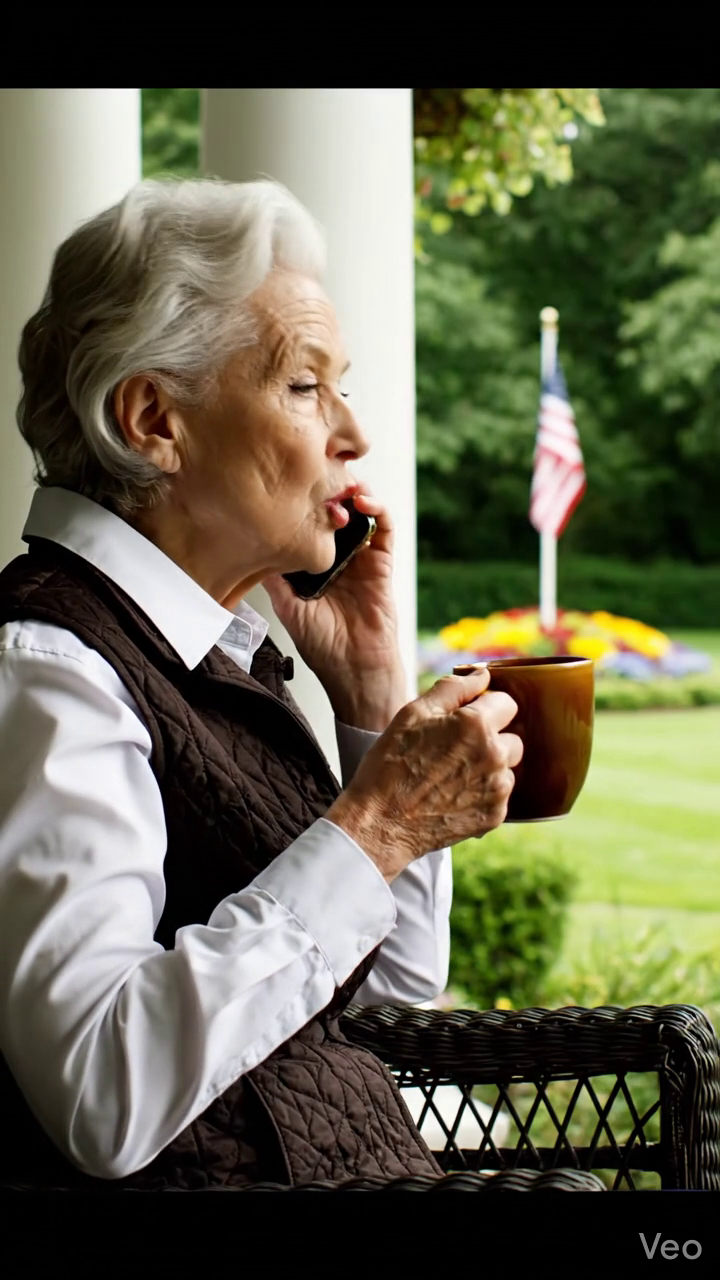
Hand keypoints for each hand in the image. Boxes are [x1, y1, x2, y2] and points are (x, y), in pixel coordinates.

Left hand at [262, 489, 405, 729]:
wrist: (354, 671)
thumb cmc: (322, 647)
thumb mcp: (287, 607)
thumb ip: (275, 577)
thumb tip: (252, 545)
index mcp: (314, 566)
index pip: (309, 524)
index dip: (303, 503)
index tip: (289, 485)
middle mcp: (338, 558)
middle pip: (335, 512)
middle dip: (328, 490)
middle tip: (317, 473)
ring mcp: (362, 558)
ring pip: (361, 513)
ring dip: (353, 492)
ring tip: (341, 482)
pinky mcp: (383, 564)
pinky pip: (385, 529)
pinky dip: (378, 510)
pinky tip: (363, 501)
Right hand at [325, 667, 522, 881]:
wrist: (380, 823)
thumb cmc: (390, 765)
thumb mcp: (413, 714)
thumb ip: (453, 689)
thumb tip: (483, 676)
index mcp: (476, 725)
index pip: (507, 703)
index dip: (485, 708)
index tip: (466, 720)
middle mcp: (494, 756)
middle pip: (512, 737)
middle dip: (491, 739)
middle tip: (455, 750)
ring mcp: (497, 789)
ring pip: (506, 768)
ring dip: (488, 768)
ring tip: (451, 776)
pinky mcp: (494, 816)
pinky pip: (499, 796)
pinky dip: (482, 794)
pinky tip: (453, 796)